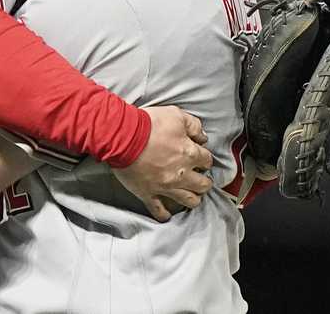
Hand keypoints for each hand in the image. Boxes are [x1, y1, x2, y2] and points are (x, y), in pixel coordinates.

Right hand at [111, 106, 212, 221]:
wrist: (123, 136)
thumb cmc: (148, 124)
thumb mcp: (176, 115)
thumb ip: (193, 125)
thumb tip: (202, 136)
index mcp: (189, 153)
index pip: (207, 160)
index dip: (205, 159)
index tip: (200, 158)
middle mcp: (182, 173)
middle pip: (203, 185)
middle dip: (204, 182)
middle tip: (200, 179)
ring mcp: (165, 186)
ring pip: (188, 200)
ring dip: (193, 198)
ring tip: (192, 196)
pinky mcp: (148, 193)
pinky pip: (159, 210)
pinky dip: (164, 214)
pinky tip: (167, 214)